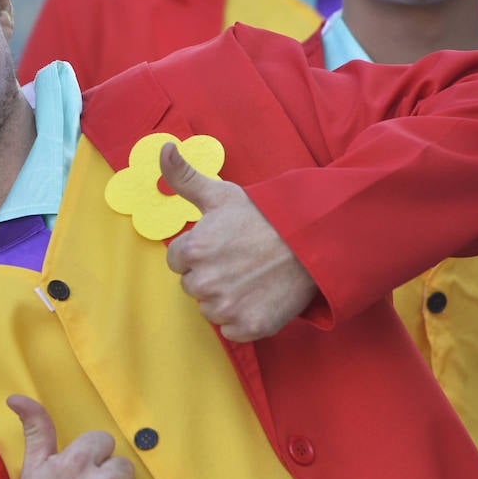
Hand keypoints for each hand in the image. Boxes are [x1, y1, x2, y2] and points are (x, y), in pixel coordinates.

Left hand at [161, 142, 317, 341]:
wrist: (314, 242)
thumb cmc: (265, 216)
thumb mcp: (221, 194)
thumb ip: (183, 176)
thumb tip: (163, 148)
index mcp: (192, 251)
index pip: (177, 261)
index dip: (198, 252)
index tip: (222, 245)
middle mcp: (205, 282)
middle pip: (192, 286)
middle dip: (210, 275)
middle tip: (240, 260)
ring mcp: (227, 307)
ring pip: (210, 309)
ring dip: (225, 298)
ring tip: (251, 277)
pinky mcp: (249, 327)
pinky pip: (232, 330)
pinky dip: (244, 319)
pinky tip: (260, 297)